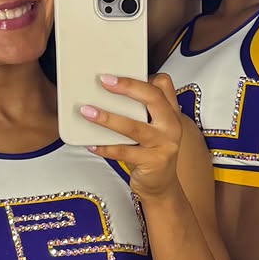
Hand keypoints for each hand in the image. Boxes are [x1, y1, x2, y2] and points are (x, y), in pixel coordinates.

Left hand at [80, 72, 182, 200]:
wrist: (161, 185)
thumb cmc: (150, 152)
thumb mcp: (151, 128)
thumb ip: (139, 111)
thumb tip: (103, 94)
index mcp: (170, 112)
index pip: (163, 85)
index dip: (141, 77)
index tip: (116, 74)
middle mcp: (171, 125)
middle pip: (153, 98)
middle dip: (127, 87)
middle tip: (103, 81)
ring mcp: (164, 144)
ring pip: (134, 126)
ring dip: (108, 118)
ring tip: (87, 111)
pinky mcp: (154, 162)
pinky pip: (124, 152)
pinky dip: (105, 147)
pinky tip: (91, 144)